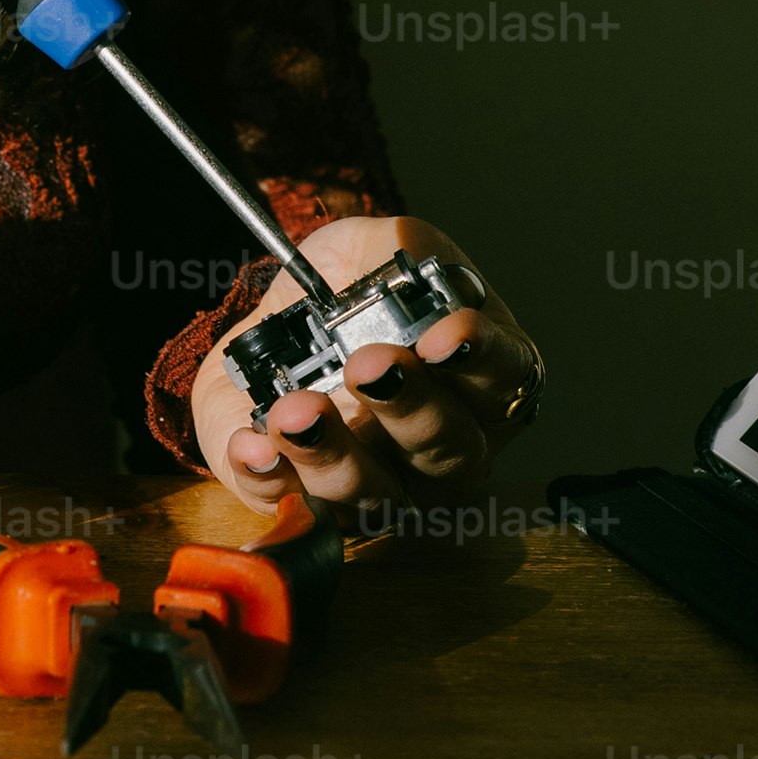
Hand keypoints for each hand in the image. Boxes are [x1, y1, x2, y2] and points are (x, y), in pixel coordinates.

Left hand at [184, 216, 527, 515]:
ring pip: (379, 499)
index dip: (480, 360)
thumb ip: (395, 253)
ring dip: (334, 456)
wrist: (275, 323)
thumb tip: (395, 275)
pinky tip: (251, 444)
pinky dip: (271, 478)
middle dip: (407, 407)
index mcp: (481, 381)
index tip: (441, 335)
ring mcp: (385, 488)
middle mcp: (447, 449)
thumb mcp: (375, 248)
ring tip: (294, 411)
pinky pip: (296, 509)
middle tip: (366, 364)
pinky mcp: (310, 503)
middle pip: (451, 450)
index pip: (506, 378)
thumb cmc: (349, 290)